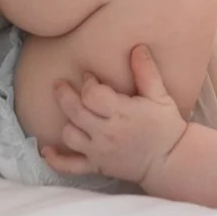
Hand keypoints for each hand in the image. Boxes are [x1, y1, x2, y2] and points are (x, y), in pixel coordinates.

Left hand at [41, 45, 187, 184]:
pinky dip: (56, 160)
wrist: (170, 160)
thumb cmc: (165, 126)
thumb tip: (137, 48)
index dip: (88, 83)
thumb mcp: (160, 96)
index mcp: (120, 113)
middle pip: (75, 112)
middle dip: (64, 95)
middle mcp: (106, 133)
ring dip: (66, 122)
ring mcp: (99, 151)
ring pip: (70, 136)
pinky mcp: (97, 167)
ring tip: (68, 111)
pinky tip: (46, 151)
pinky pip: (71, 167)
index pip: (93, 95)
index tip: (90, 76)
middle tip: (58, 83)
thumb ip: (147, 72)